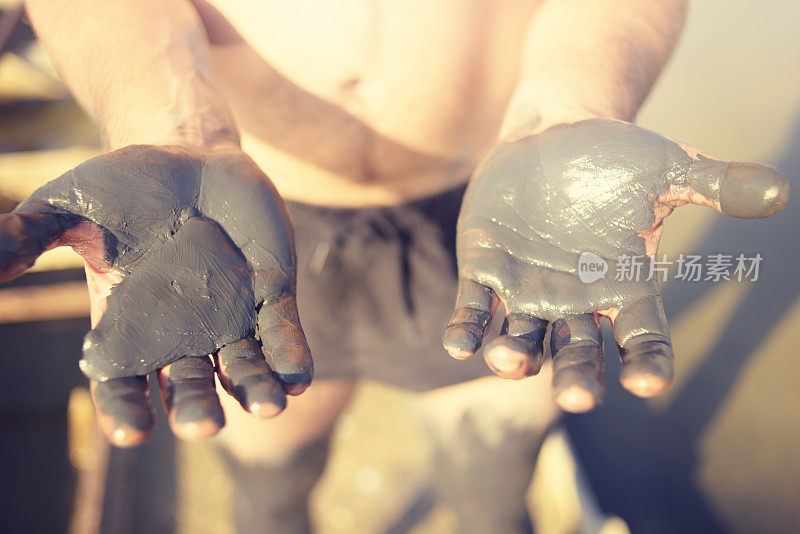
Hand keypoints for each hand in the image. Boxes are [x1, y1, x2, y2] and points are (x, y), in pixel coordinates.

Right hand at [0, 145, 311, 444]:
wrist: (185, 156)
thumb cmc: (121, 187)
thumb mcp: (67, 209)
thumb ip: (27, 237)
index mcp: (129, 327)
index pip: (124, 382)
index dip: (126, 408)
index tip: (132, 431)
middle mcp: (182, 333)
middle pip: (189, 385)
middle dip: (197, 406)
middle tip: (203, 426)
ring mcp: (229, 316)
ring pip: (242, 367)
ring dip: (255, 389)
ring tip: (267, 407)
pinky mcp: (268, 293)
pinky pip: (282, 331)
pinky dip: (290, 354)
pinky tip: (298, 376)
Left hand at [443, 119, 787, 411]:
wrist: (552, 136)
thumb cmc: (615, 158)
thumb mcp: (667, 168)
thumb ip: (716, 184)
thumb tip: (780, 192)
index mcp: (623, 285)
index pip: (642, 336)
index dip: (646, 361)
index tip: (646, 381)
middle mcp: (575, 300)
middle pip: (579, 352)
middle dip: (577, 376)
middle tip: (577, 398)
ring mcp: (528, 290)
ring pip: (523, 338)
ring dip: (516, 355)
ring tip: (510, 361)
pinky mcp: (485, 272)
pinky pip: (474, 310)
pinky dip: (467, 329)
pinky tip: (459, 344)